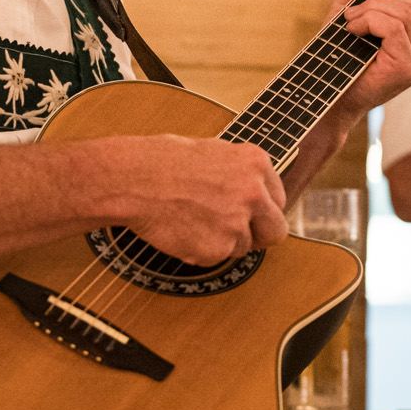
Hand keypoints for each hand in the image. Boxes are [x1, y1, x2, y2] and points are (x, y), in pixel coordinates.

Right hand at [91, 135, 287, 266]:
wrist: (133, 179)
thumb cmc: (162, 161)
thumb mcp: (213, 151)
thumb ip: (240, 174)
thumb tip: (253, 192)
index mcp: (256, 163)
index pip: (277, 200)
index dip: (261, 211)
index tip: (249, 216)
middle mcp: (254, 192)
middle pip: (275, 230)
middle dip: (258, 236)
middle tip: (236, 235)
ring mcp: (237, 222)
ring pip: (243, 247)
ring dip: (222, 242)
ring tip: (192, 221)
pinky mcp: (218, 248)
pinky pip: (216, 258)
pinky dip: (200, 251)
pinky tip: (181, 230)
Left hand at [332, 0, 410, 113]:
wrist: (322, 91)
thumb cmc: (338, 54)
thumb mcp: (348, 8)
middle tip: (361, 14)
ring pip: (409, 13)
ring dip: (373, 10)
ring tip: (352, 23)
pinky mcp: (408, 70)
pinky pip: (395, 26)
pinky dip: (370, 20)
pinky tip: (353, 30)